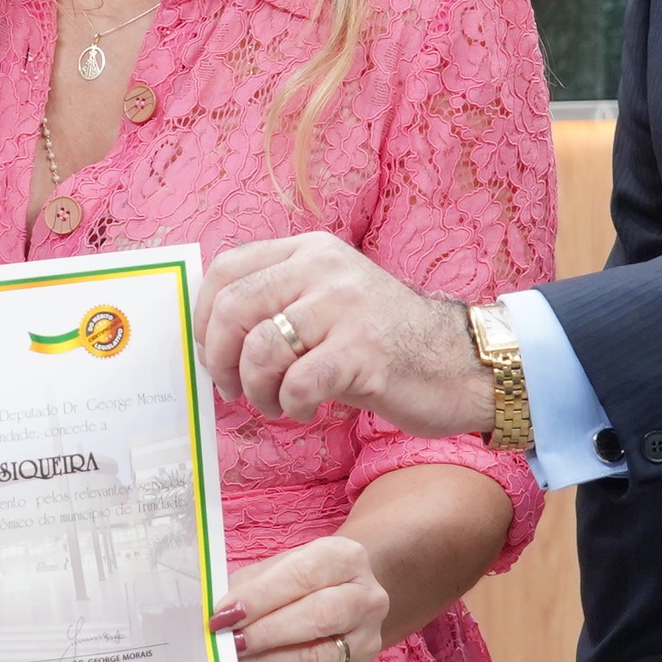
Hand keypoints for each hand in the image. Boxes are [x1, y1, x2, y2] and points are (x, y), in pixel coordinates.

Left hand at [200, 233, 493, 433]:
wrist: (458, 361)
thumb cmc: (383, 339)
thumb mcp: (328, 301)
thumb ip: (278, 303)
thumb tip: (210, 336)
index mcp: (310, 251)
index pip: (228, 268)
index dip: (203, 316)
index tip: (209, 351)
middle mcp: (324, 269)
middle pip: (234, 308)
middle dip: (220, 359)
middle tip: (233, 388)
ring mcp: (346, 307)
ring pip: (261, 348)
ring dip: (256, 389)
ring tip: (273, 404)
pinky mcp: (364, 351)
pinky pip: (298, 382)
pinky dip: (290, 405)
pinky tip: (304, 410)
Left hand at [224, 534, 388, 661]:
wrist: (341, 598)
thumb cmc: (298, 581)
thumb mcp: (274, 569)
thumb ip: (248, 588)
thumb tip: (219, 616)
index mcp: (346, 559)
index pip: (304, 575)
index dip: (261, 596)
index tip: (225, 613)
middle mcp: (367, 598)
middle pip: (321, 616)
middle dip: (267, 632)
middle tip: (230, 641)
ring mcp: (366, 640)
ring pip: (319, 658)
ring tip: (237, 659)